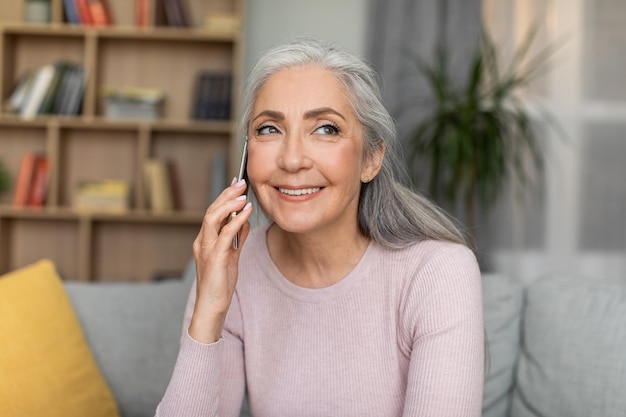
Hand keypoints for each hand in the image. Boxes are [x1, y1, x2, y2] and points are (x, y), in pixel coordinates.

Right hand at [189, 178, 252, 342]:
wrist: (212, 307)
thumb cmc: (220, 284)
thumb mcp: (231, 257)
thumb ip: (236, 239)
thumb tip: (244, 221)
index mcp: (205, 241)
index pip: (213, 212)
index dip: (224, 196)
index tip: (236, 183)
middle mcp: (202, 242)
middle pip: (212, 210)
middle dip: (227, 194)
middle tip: (241, 182)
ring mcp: (206, 249)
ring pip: (213, 218)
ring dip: (229, 203)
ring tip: (243, 193)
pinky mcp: (215, 258)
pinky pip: (225, 234)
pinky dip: (236, 220)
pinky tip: (246, 212)